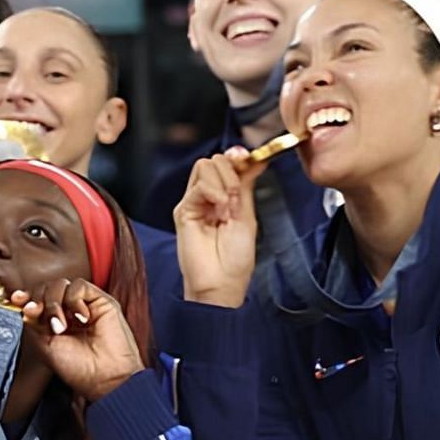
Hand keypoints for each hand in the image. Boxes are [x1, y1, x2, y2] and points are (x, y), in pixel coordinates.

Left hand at [14, 279, 143, 402]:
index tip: (17, 299)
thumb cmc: (77, 368)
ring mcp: (84, 305)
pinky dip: (74, 299)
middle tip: (41, 317)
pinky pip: (79, 285)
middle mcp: (68, 312)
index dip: (26, 296)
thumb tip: (23, 302)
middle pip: (45, 288)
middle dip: (39, 301)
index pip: (37, 299)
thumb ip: (33, 321)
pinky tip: (81, 318)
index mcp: (54, 321)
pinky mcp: (101, 301)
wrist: (103, 377)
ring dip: (54, 302)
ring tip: (61, 325)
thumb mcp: (44, 344)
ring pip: (60, 284)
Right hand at [173, 150, 262, 308]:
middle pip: (215, 161)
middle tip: (237, 194)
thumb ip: (246, 187)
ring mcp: (195, 202)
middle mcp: (210, 197)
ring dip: (223, 180)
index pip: (228, 165)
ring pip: (205, 166)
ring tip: (228, 204)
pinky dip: (211, 190)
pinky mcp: (184, 210)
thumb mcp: (247, 217)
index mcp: (227, 198)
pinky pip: (197, 186)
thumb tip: (256, 161)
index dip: (238, 158)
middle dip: (231, 170)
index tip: (248, 157)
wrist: (221, 283)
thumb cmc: (235, 259)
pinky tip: (219, 206)